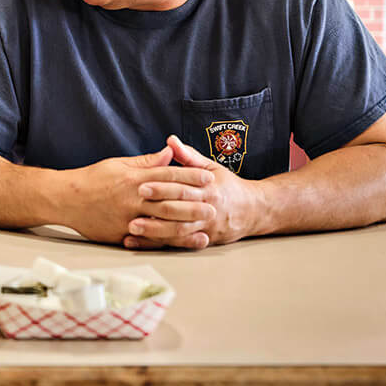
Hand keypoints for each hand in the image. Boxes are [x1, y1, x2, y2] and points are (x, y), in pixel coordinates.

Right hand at [61, 146, 215, 245]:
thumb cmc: (92, 179)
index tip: (209, 176)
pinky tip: (182, 241)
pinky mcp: (122, 233)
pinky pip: (150, 238)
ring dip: (187, 222)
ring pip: (163, 221)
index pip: (168, 174)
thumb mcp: (118, 164)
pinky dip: (169, 240)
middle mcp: (133, 197)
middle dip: (195, 201)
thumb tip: (169, 153)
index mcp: (134, 177)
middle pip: (171, 199)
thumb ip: (145, 162)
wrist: (65, 198)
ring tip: (206, 224)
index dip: (191, 175)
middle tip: (215, 203)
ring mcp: (128, 217)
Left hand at [123, 134, 258, 249]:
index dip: (161, 186)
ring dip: (154, 231)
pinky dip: (159, 245)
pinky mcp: (203, 240)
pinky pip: (179, 244)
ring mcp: (205, 226)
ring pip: (178, 231)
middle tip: (131, 208)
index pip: (181, 187)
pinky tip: (142, 243)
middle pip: (179, 210)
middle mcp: (207, 208)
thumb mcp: (211, 167)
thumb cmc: (228, 186)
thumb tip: (170, 140)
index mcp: (207, 188)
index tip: (141, 185)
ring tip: (132, 228)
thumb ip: (189, 156)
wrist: (254, 210)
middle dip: (155, 209)